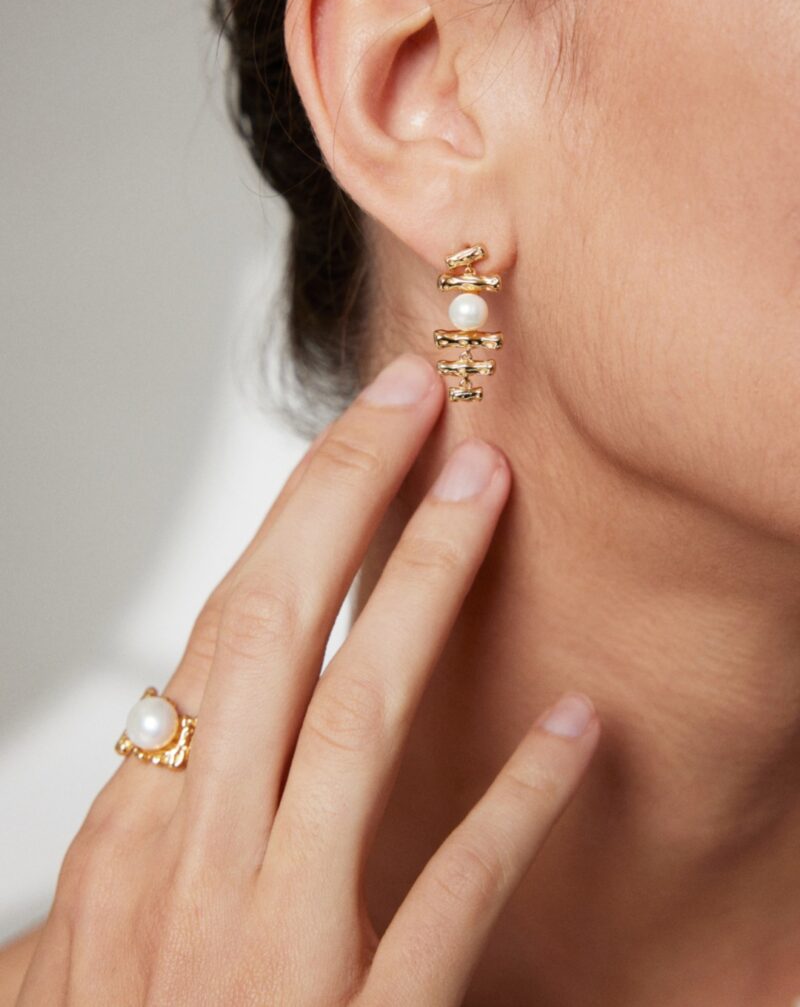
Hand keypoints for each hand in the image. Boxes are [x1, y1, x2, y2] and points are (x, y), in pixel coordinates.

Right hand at [16, 352, 599, 1006]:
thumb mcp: (70, 965)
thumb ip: (113, 868)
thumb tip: (145, 779)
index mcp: (133, 835)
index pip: (223, 631)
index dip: (294, 516)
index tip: (363, 432)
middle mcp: (193, 864)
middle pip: (274, 635)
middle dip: (348, 501)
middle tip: (420, 402)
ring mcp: (270, 941)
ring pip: (357, 723)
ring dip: (427, 596)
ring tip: (489, 497)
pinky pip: (447, 898)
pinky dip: (513, 808)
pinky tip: (574, 733)